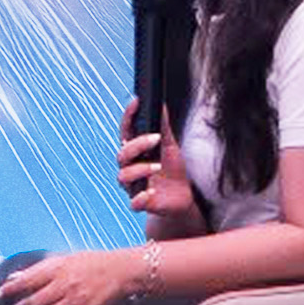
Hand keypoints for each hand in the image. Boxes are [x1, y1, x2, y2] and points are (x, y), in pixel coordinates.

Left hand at [0, 246, 151, 304]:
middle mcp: (64, 284)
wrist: (121, 270)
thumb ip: (39, 269)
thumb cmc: (91, 262)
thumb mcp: (64, 259)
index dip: (11, 288)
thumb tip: (15, 276)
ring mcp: (76, 298)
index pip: (27, 280)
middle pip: (36, 300)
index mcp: (58, 268)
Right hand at [116, 104, 196, 223]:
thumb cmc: (172, 170)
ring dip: (139, 169)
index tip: (136, 102)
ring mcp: (133, 185)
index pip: (125, 132)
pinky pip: (133, 203)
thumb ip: (163, 128)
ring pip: (123, 177)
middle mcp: (129, 167)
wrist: (181, 198)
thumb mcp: (170, 147)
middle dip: (137, 145)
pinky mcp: (141, 203)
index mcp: (135, 152)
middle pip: (122, 154)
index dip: (128, 116)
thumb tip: (160, 105)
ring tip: (158, 166)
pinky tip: (151, 192)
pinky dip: (140, 197)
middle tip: (156, 139)